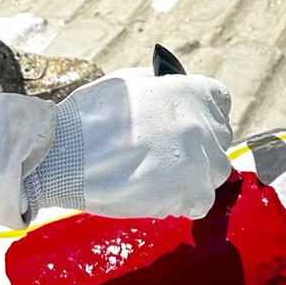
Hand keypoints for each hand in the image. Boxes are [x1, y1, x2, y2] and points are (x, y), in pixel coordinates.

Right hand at [22, 68, 233, 220]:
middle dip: (199, 144)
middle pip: (218, 138)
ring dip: (196, 174)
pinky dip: (184, 202)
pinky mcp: (191, 192)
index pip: (219, 100)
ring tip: (163, 176)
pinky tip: (160, 194)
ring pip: (216, 171)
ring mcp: (200, 159)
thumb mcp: (130, 82)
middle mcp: (202, 122)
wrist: (67, 154)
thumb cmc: (90, 116)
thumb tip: (172, 94)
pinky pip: (202, 201)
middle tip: (170, 153)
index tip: (190, 122)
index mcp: (190, 90)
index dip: (203, 112)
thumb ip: (162, 87)